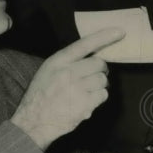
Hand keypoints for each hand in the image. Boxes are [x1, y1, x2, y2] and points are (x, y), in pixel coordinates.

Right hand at [11, 28, 123, 148]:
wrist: (33, 121)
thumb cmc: (41, 96)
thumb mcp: (48, 70)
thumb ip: (68, 62)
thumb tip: (92, 56)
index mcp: (58, 61)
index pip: (85, 44)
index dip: (104, 37)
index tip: (119, 32)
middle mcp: (68, 72)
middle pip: (99, 63)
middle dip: (100, 70)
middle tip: (94, 76)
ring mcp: (77, 88)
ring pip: (102, 80)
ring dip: (99, 85)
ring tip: (86, 91)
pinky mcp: (85, 104)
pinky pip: (103, 95)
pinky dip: (98, 98)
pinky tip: (86, 101)